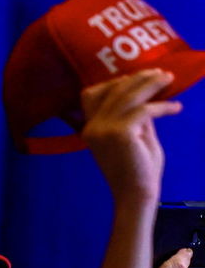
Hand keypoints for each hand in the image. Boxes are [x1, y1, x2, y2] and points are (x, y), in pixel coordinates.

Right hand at [79, 68, 178, 206]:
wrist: (136, 193)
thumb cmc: (137, 168)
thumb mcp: (134, 135)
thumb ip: (134, 115)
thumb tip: (146, 91)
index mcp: (90, 128)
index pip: (91, 94)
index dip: (114, 81)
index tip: (138, 78)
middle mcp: (92, 127)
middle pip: (113, 89)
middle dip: (139, 78)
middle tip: (162, 73)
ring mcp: (103, 130)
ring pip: (129, 94)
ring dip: (152, 84)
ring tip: (170, 79)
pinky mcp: (120, 133)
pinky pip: (145, 109)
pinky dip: (163, 106)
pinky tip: (176, 108)